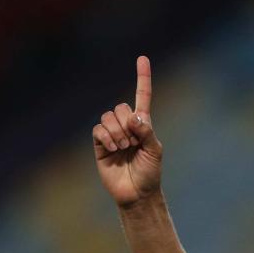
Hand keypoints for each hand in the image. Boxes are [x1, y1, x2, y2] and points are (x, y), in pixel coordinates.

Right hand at [93, 56, 162, 207]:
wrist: (137, 194)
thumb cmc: (150, 173)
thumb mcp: (155, 151)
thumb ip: (146, 132)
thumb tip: (134, 117)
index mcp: (143, 125)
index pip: (142, 96)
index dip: (142, 77)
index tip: (142, 58)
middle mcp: (126, 126)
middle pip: (120, 107)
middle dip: (126, 123)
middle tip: (133, 142)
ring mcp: (112, 135)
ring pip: (107, 117)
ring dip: (117, 131)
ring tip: (124, 147)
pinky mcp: (100, 145)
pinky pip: (98, 130)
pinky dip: (106, 136)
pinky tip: (113, 147)